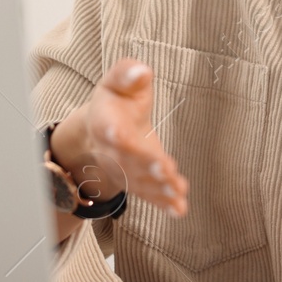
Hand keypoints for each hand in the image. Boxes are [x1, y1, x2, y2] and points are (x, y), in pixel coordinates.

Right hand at [54, 58, 187, 217]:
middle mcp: (110, 151)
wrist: (102, 125)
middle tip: (167, 172)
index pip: (111, 131)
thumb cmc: (116, 99)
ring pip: (138, 183)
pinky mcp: (135, 181)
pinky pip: (148, 194)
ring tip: (177, 193)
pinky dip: (163, 203)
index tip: (122, 138)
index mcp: (104, 122)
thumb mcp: (118, 80)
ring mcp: (122, 169)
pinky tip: (179, 210)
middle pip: (126, 161)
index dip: (118, 137)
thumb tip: (141, 71)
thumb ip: (127, 73)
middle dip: (145, 167)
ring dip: (157, 189)